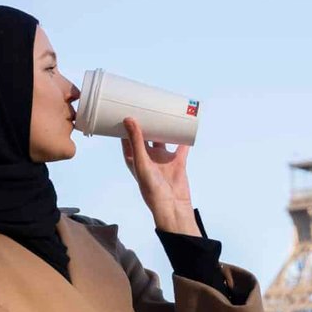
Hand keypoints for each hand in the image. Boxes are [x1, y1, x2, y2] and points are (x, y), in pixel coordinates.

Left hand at [120, 117, 197, 235]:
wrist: (173, 206)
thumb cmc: (152, 189)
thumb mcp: (141, 162)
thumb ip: (137, 141)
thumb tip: (129, 119)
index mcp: (134, 159)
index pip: (126, 138)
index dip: (126, 125)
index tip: (125, 110)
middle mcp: (148, 158)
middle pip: (145, 136)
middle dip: (145, 123)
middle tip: (145, 106)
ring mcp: (163, 160)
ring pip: (163, 139)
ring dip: (163, 128)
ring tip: (163, 113)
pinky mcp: (177, 162)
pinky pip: (181, 146)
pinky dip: (183, 137)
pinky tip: (185, 126)